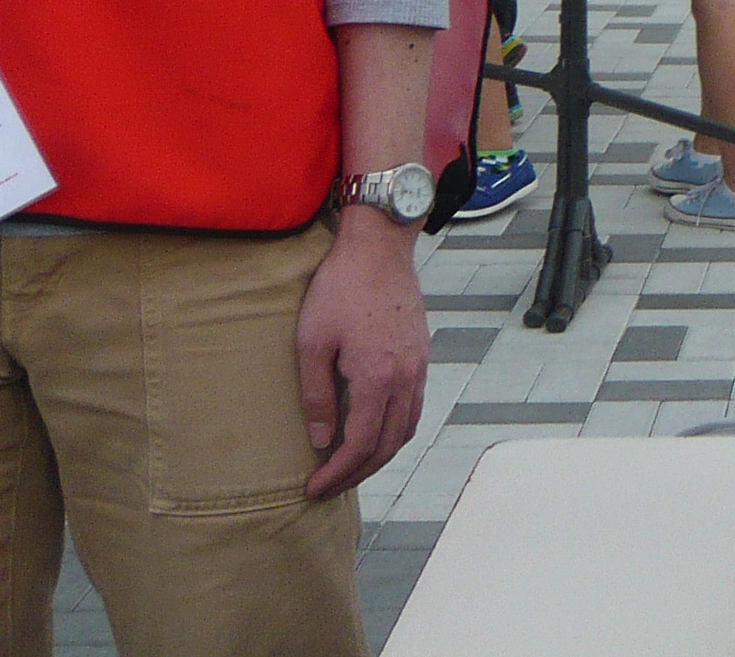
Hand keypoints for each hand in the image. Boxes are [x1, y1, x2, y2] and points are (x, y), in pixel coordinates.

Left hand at [298, 216, 430, 497]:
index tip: (313, 488)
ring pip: (406, 429)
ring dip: (379, 456)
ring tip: (350, 467)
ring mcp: (419, 366)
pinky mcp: (421, 354)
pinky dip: (395, 431)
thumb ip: (316, 397)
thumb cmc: (340, 289)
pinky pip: (414, 407)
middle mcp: (406, 377)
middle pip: (387, 445)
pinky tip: (374, 431)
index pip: (359, 444)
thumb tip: (321, 441)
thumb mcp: (312, 342)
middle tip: (329, 487)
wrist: (379, 246)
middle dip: (358, 474)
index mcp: (377, 377)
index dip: (336, 474)